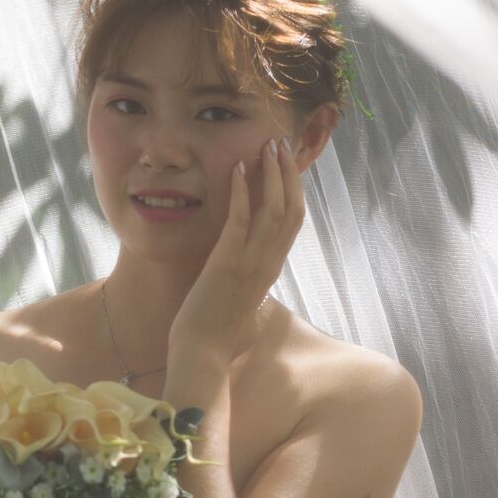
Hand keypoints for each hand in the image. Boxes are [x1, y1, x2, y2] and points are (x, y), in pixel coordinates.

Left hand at [171, 134, 303, 366]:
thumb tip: (242, 253)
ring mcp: (250, 263)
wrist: (202, 354)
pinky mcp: (227, 264)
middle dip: (288, 173)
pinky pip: (240, 220)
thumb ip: (246, 270)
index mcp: (271, 268)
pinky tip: (237, 169)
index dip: (295, 188)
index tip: (287, 163)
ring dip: (271, 174)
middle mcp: (268, 263)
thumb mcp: (238, 293)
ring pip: (273, 210)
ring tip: (265, 146)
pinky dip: (241, 192)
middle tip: (280, 144)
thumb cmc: (214, 328)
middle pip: (292, 209)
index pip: (294, 221)